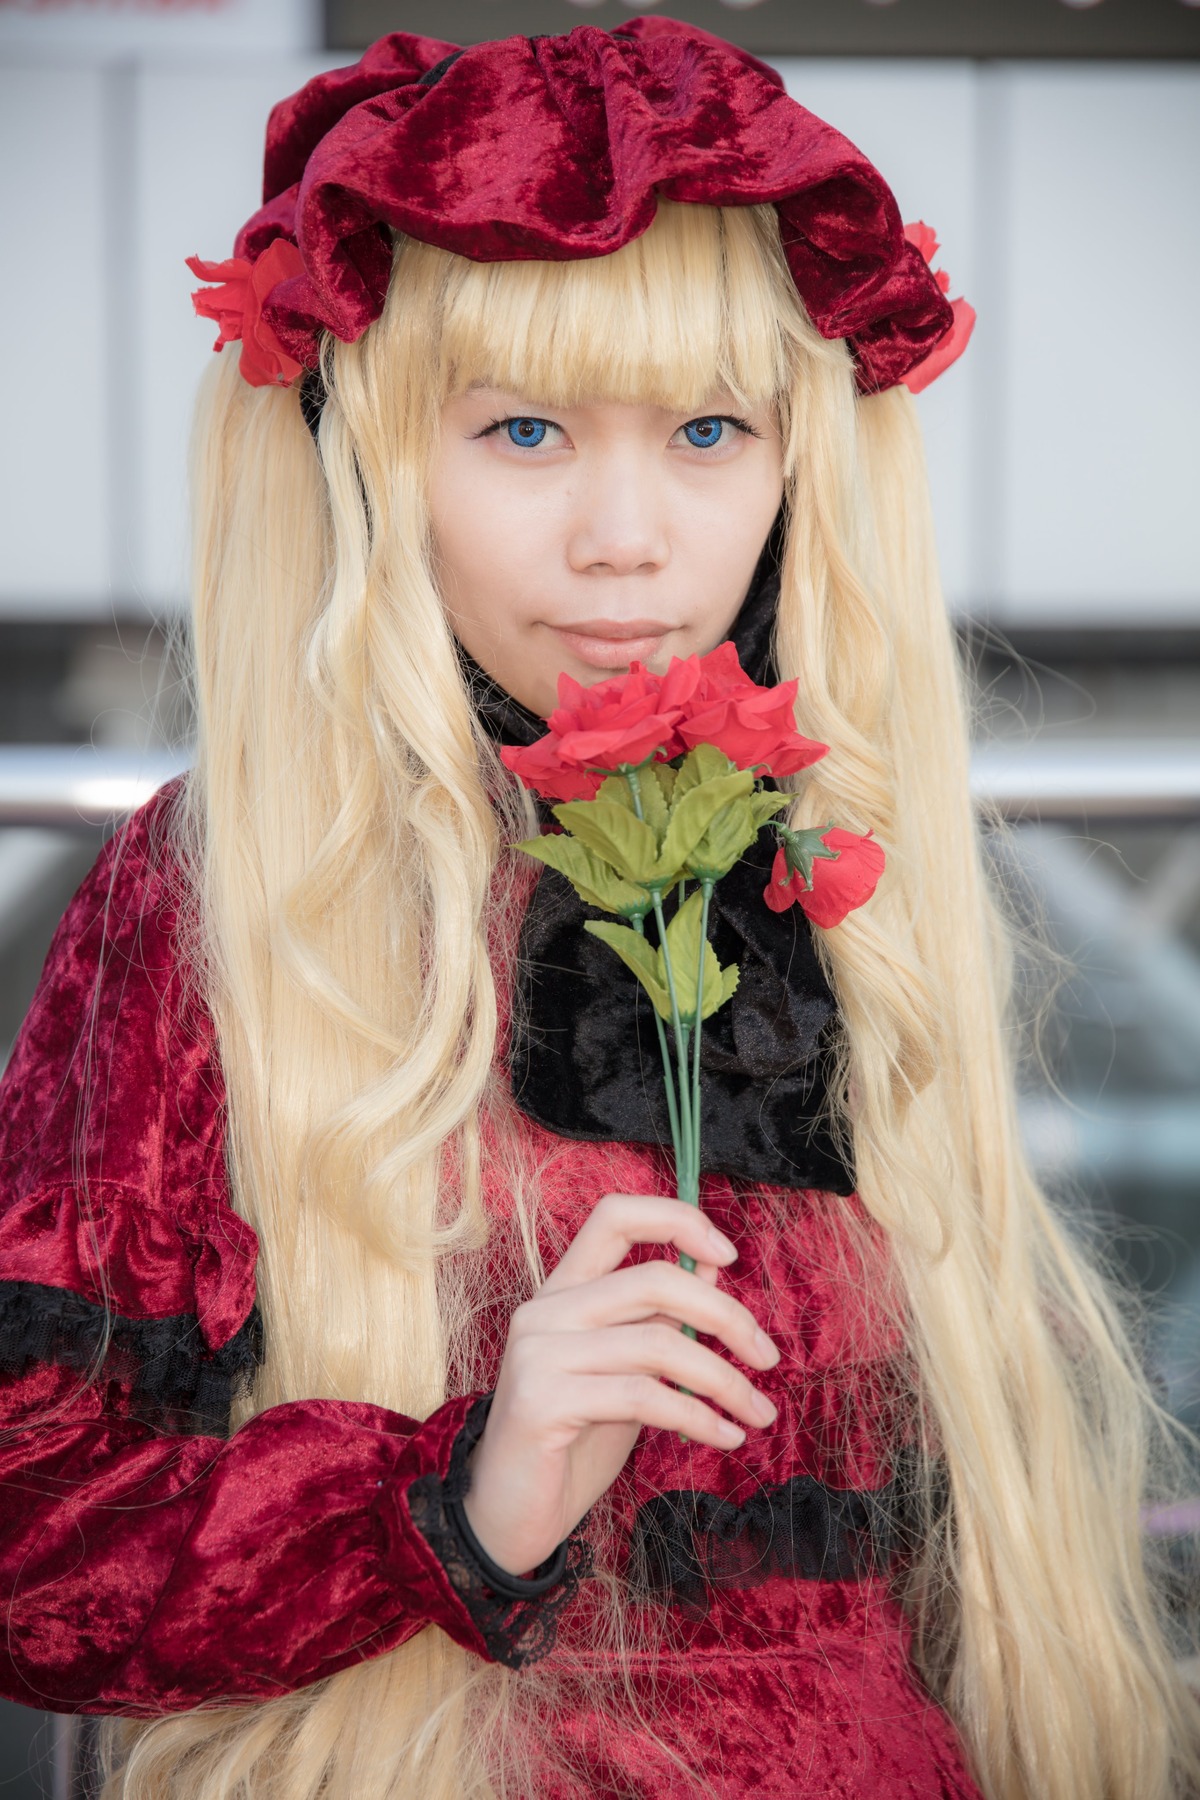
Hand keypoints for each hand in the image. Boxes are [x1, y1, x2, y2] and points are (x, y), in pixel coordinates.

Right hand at [460, 1191, 779, 1578]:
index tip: (730, 1256)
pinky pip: (643, 1396)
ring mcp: (538, 1353)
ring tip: (758, 1414)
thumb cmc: (571, 1444)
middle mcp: (544, 1310)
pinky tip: (725, 1436)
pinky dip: (699, 1417)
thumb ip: (659, 1320)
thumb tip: (714, 1270)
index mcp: (562, 1291)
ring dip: (724, 1381)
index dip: (676, 1220)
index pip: (615, 1217)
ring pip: (658, 1343)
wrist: (506, 1518)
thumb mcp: (626, 1373)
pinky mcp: (542, 1401)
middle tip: (767, 1357)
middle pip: (654, 1279)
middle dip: (726, 1316)